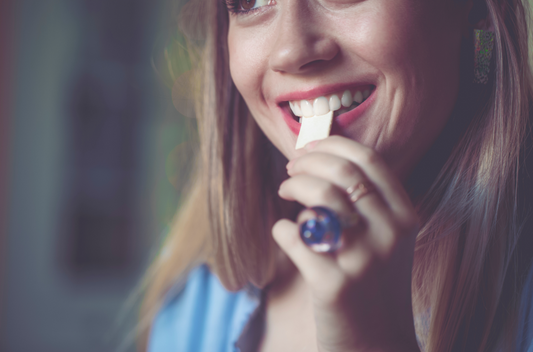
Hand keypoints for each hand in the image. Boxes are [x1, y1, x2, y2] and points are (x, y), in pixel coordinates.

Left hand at [273, 136, 420, 351]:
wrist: (376, 343)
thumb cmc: (374, 284)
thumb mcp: (387, 240)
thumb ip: (366, 203)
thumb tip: (321, 161)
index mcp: (405, 217)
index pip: (369, 161)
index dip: (333, 145)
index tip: (309, 147)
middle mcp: (389, 235)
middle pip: (341, 174)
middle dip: (307, 163)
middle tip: (291, 169)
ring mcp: (363, 260)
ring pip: (320, 199)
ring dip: (294, 187)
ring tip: (285, 192)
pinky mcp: (333, 285)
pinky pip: (294, 237)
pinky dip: (282, 228)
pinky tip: (285, 233)